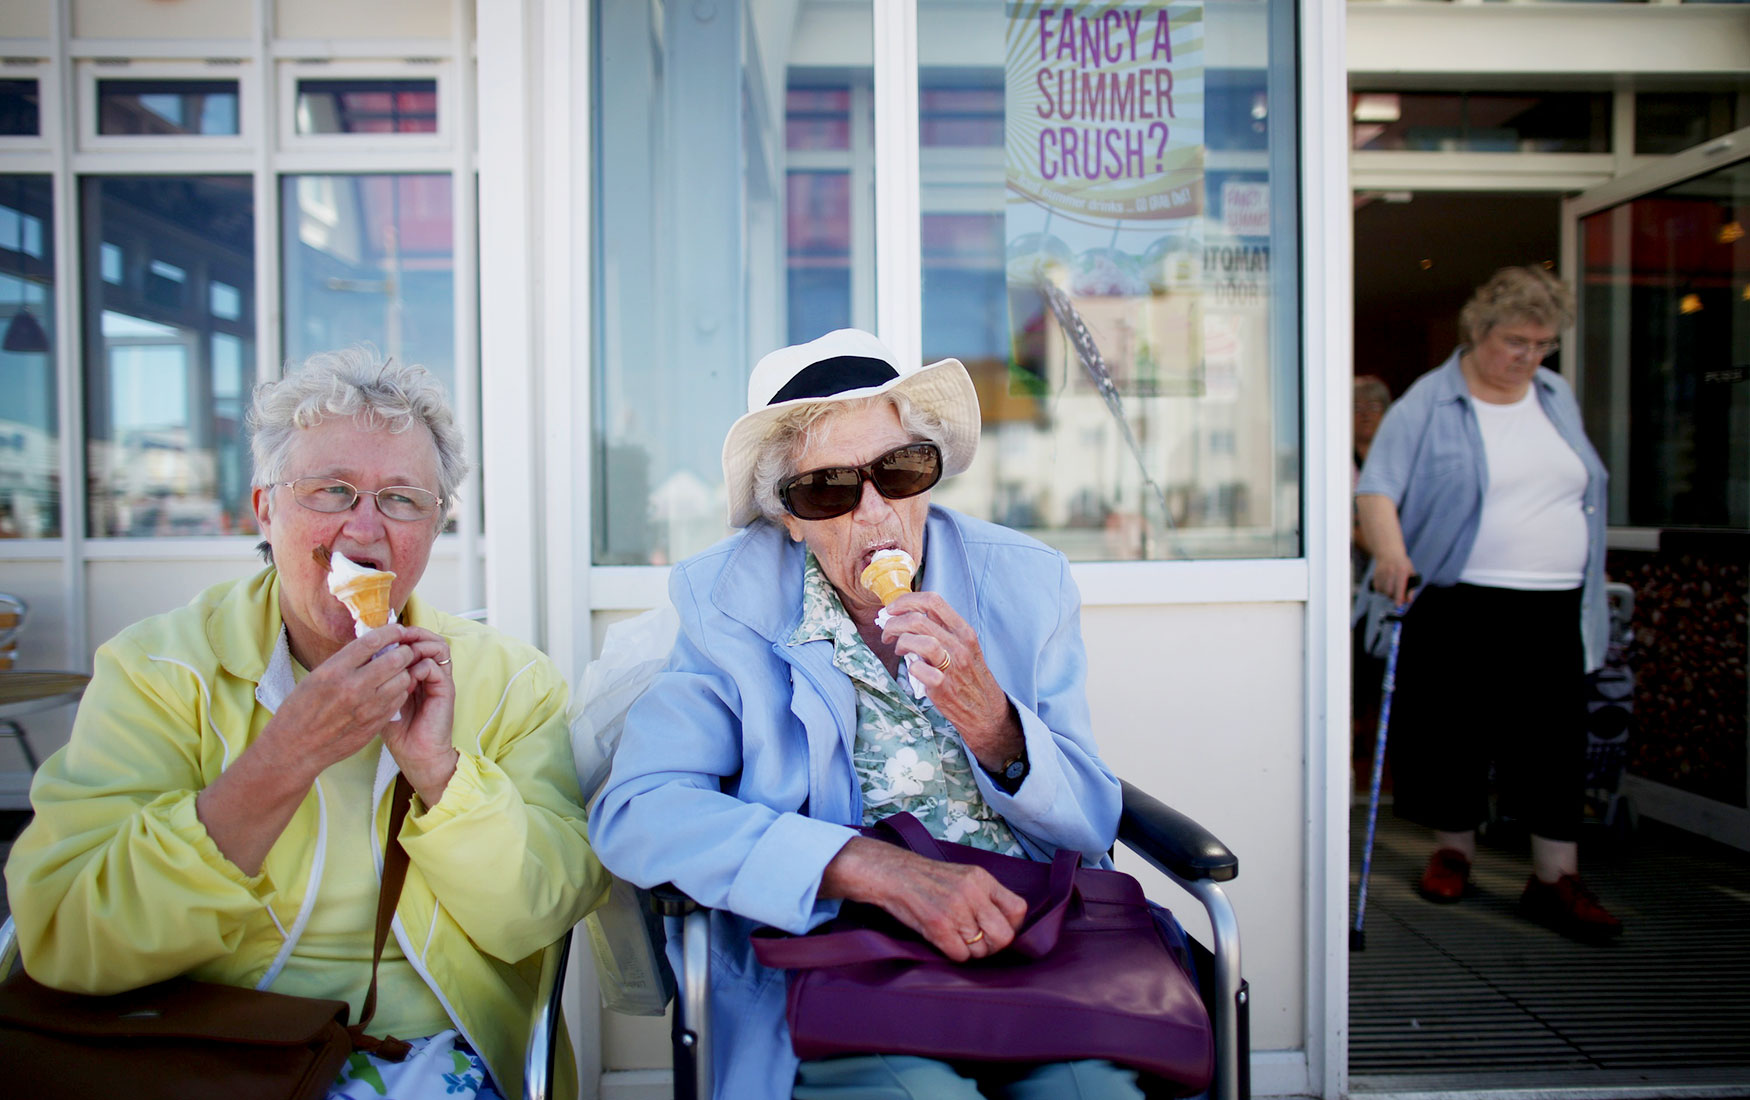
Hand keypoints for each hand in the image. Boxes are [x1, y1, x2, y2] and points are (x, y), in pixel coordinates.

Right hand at [200, 624, 424, 873]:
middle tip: (403, 651)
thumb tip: (371, 643)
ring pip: (402, 681)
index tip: (397, 629)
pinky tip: (392, 690)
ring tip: (398, 672)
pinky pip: (398, 701)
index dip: (390, 632)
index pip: (372, 642)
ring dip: (404, 673)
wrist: (296, 748)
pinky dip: (400, 692)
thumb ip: (344, 661)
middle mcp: (352, 688)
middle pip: (395, 660)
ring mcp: (366, 708)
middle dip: (404, 652)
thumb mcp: (316, 677)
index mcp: (334, 671)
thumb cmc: (301, 709)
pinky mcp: (374, 724)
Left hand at [381, 625, 457, 805]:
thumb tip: (360, 660)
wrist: (416, 756)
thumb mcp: (381, 700)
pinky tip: (407, 674)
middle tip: (395, 634)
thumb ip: (377, 681)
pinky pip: (435, 667)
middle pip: (429, 640)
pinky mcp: (445, 691)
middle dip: (412, 633)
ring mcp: (440, 681)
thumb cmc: (398, 732)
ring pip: (437, 647)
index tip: (382, 634)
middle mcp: (431, 674)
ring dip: (419, 644)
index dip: (401, 635)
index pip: (415, 643)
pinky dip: (420, 665)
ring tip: (402, 648)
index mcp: (418, 674)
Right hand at [820, 836, 1027, 961]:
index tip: (998, 929)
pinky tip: (943, 941)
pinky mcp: (938, 926)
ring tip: (956, 939)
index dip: (1012, 926)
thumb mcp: (963, 876)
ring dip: (970, 952)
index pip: (1018, 909)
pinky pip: (960, 955)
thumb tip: (1006, 926)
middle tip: (979, 943)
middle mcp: (973, 892)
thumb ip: (985, 896)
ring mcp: (955, 909)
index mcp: (982, 878)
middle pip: (1004, 936)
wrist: (891, 873)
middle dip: (993, 946)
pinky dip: (954, 954)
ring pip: (981, 950)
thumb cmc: (926, 878)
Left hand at [879, 592, 1023, 772]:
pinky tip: (913, 669)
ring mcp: (952, 666)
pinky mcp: (942, 687)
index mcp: (964, 631)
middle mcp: (959, 645)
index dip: (907, 601)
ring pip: (917, 640)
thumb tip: (909, 618)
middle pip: (918, 619)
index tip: (892, 609)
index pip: (933, 600)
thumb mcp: (965, 647)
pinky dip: (910, 667)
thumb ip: (942, 631)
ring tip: (898, 649)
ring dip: (900, 642)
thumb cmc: (971, 677)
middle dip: (894, 622)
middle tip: (887, 631)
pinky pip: (918, 668)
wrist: (987, 712)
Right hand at [1371, 551, 1417, 606]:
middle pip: (1389, 591)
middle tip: (1397, 597)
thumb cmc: (1402, 564)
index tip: (1398, 605)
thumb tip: (1408, 601)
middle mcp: (1390, 571)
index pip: (1400, 587)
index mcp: (1402, 570)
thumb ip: (1411, 588)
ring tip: (1392, 588)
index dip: (1399, 597)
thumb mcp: (1410, 573)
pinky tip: (1386, 585)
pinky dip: (1382, 590)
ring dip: (1387, 594)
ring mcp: (1381, 573)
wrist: (1389, 552)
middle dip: (1393, 597)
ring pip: (1383, 591)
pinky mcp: (1375, 575)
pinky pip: (1377, 588)